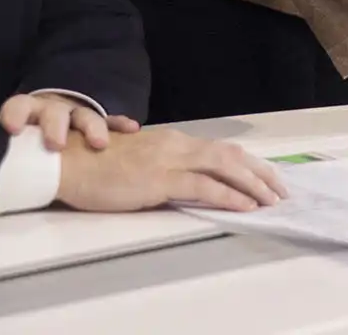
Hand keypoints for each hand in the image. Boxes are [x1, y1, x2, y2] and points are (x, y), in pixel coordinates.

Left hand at [0, 91, 138, 151]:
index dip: (14, 115)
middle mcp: (52, 110)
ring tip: (100, 143)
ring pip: (84, 115)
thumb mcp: (14, 144)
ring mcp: (76, 115)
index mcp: (27, 112)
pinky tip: (131, 130)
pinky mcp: (97, 124)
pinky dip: (119, 125)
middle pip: (53, 111)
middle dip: (55, 126)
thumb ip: (6, 153)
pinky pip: (111, 122)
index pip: (18, 106)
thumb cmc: (27, 143)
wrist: (49, 125)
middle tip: (56, 144)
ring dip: (91, 126)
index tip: (12, 129)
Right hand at [54, 128, 289, 213]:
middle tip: (281, 190)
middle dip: (260, 172)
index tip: (266, 177)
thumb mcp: (135, 161)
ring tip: (272, 200)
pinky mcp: (158, 179)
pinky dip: (229, 195)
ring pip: (224, 167)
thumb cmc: (94, 165)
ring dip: (253, 184)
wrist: (66, 162)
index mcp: (171, 141)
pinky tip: (245, 206)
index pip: (219, 149)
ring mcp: (167, 160)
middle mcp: (175, 145)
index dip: (247, 163)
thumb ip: (161, 165)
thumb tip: (182, 178)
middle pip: (230, 154)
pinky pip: (203, 186)